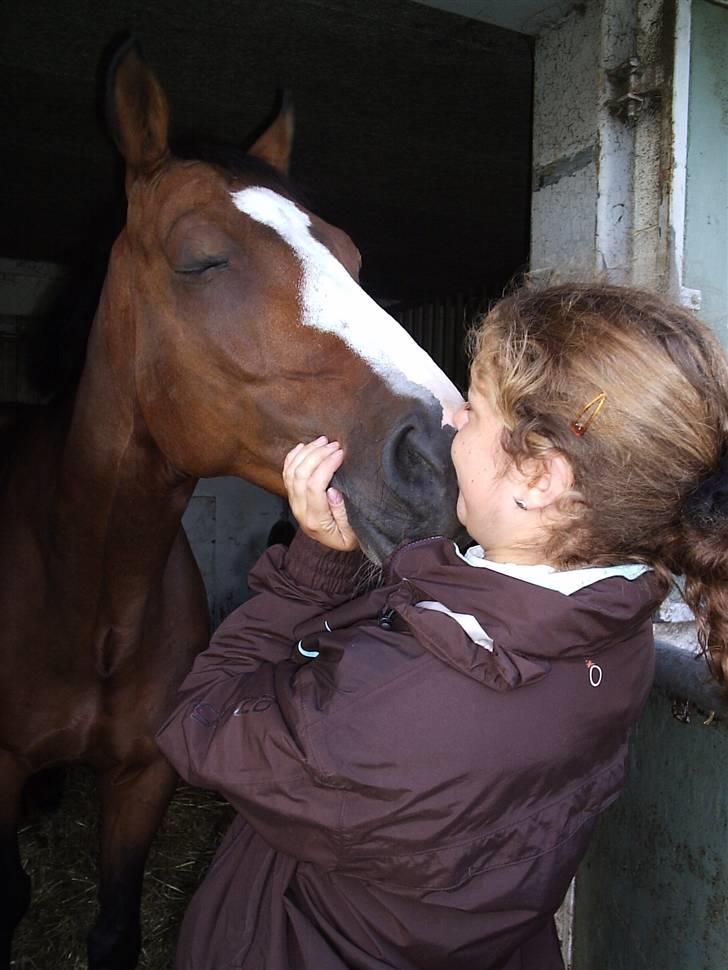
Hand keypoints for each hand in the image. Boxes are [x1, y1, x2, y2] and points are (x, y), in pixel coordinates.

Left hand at [282, 437, 359, 551]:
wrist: (330, 547)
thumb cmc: (346, 538)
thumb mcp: (351, 533)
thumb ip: (343, 513)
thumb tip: (333, 491)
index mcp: (316, 519)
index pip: (314, 486)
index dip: (326, 466)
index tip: (340, 454)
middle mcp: (300, 510)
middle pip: (300, 475)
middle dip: (317, 454)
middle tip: (334, 445)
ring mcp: (294, 503)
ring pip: (291, 472)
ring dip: (306, 452)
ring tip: (322, 441)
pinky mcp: (292, 496)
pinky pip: (286, 473)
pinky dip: (293, 457)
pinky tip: (303, 446)